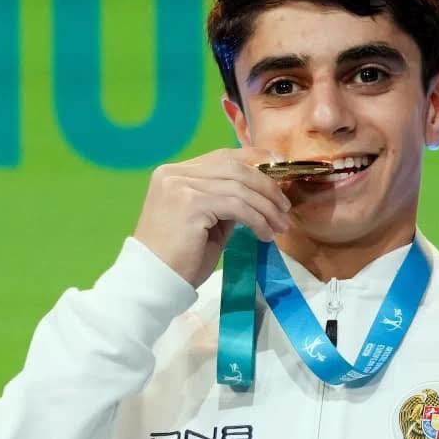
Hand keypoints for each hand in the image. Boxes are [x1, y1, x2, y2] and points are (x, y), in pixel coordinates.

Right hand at [133, 147, 291, 286]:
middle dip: (266, 186)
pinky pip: (236, 206)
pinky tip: (264, 235)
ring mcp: (180, 185)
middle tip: (284, 208)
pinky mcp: (190, 203)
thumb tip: (258, 193)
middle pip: (234, 167)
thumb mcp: (207, 223)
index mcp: (174, 173)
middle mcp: (175, 173)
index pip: (222, 156)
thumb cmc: (179, 260)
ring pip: (239, 187)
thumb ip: (225, 202)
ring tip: (279, 226)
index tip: (278, 169)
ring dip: (266, 207)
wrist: (154, 282)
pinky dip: (257, 219)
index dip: (254, 159)